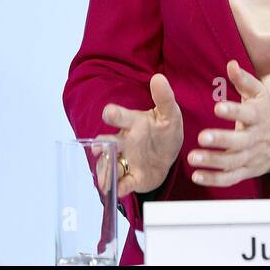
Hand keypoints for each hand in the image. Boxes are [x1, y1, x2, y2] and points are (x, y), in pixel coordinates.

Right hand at [95, 73, 183, 199]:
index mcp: (133, 123)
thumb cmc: (164, 130)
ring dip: (107, 172)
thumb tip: (158, 78)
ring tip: (104, 181)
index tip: (109, 113)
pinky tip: (119, 191)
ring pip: (111, 165)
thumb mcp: (170, 113)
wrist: (169, 154)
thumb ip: (164, 98)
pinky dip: (121, 188)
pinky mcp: (134, 177)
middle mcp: (125, 142)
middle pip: (109, 144)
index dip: (114, 114)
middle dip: (102, 146)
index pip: (120, 117)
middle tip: (99, 148)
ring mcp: (127, 160)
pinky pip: (125, 183)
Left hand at [187, 59, 269, 186]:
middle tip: (201, 137)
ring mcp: (250, 157)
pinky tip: (197, 176)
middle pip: (239, 141)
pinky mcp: (245, 171)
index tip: (218, 107)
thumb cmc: (265, 113)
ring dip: (212, 161)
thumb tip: (231, 64)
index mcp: (257, 117)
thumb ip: (243, 80)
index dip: (233, 111)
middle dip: (221, 140)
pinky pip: (230, 178)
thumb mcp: (259, 94)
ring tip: (192, 158)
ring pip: (232, 162)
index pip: (246, 114)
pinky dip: (214, 179)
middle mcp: (254, 138)